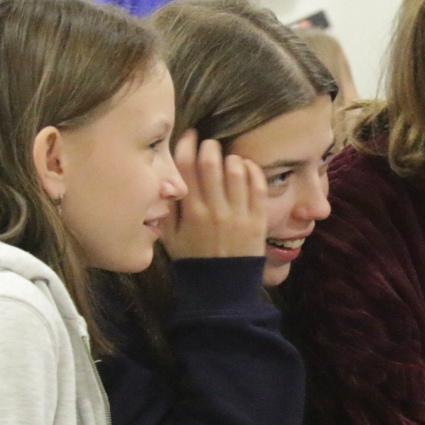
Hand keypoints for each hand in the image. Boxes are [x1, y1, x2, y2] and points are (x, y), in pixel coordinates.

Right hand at [161, 132, 268, 259]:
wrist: (222, 289)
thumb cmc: (193, 260)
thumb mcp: (170, 238)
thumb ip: (167, 210)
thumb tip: (166, 181)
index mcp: (190, 213)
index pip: (186, 168)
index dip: (187, 145)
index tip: (190, 136)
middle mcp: (214, 210)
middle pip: (210, 163)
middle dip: (209, 146)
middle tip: (210, 143)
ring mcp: (238, 214)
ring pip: (236, 171)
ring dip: (231, 157)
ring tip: (228, 157)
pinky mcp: (258, 219)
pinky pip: (258, 186)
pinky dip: (252, 170)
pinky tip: (246, 166)